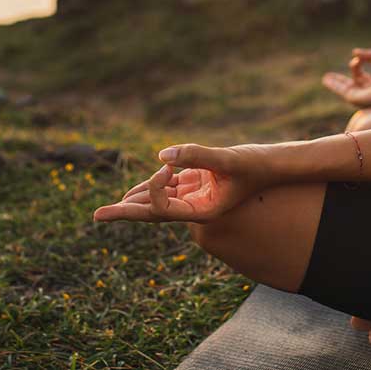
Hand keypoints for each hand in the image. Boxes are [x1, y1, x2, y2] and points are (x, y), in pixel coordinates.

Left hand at [93, 144, 269, 223]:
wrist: (274, 165)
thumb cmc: (256, 165)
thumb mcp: (228, 159)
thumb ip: (197, 155)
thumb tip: (163, 155)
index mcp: (203, 211)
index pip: (165, 208)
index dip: (155, 189)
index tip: (164, 167)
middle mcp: (196, 207)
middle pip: (154, 212)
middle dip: (126, 211)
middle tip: (97, 215)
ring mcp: (196, 194)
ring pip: (159, 199)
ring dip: (136, 199)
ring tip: (109, 208)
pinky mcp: (198, 181)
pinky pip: (170, 185)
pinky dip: (154, 184)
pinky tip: (138, 187)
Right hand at [322, 48, 370, 107]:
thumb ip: (370, 55)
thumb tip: (355, 52)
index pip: (361, 76)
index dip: (357, 64)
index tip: (358, 58)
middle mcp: (368, 94)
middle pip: (351, 86)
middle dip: (341, 81)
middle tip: (330, 76)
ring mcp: (362, 97)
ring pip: (344, 89)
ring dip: (334, 83)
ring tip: (325, 78)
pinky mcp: (356, 99)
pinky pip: (342, 91)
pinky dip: (334, 84)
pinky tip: (327, 79)